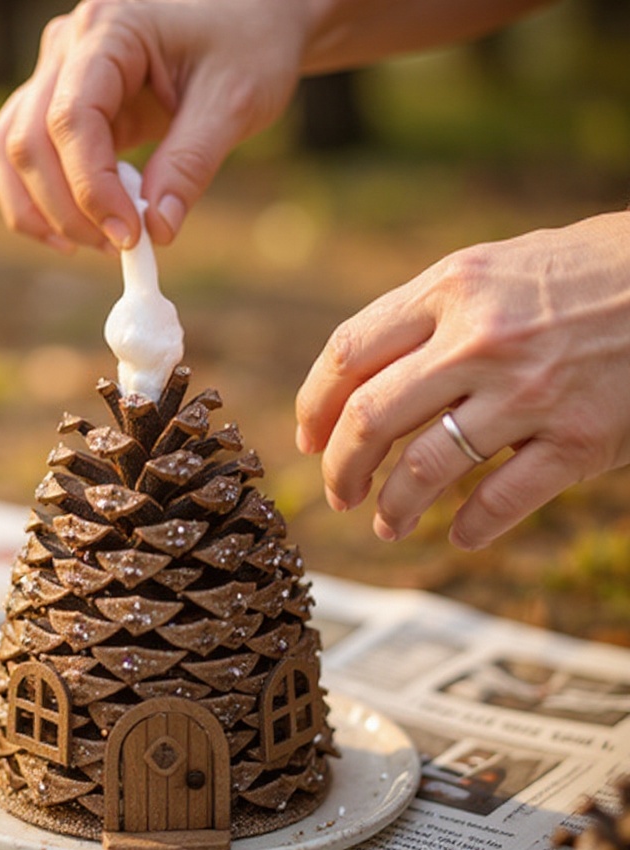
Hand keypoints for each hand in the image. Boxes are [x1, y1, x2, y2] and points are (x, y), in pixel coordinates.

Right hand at [0, 0, 304, 252]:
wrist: (248, 18)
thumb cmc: (247, 44)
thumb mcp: (235, 102)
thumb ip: (191, 164)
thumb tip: (156, 230)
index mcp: (109, 29)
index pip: (71, 119)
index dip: (91, 188)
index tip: (130, 235)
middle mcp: (68, 47)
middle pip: (29, 141)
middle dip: (67, 209)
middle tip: (119, 247)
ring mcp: (57, 74)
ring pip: (12, 151)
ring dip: (43, 211)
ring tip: (98, 245)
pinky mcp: (62, 104)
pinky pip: (25, 156)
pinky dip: (38, 202)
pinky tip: (75, 234)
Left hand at [295, 211, 629, 549]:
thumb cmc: (587, 273)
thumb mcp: (496, 269)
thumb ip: (429, 315)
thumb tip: (359, 375)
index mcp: (452, 288)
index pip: (348, 353)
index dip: (314, 405)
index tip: (308, 438)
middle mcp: (480, 340)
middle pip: (371, 418)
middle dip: (340, 467)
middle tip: (338, 494)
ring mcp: (530, 392)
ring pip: (426, 469)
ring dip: (394, 507)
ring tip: (386, 524)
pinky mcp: (580, 439)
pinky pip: (502, 500)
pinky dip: (470, 527)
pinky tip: (457, 534)